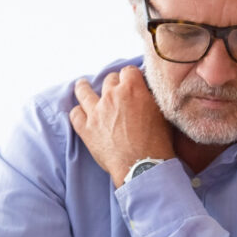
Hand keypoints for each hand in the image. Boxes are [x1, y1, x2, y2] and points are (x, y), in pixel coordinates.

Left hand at [70, 66, 174, 187]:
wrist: (142, 165)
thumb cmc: (157, 142)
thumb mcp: (161, 113)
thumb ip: (150, 98)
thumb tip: (147, 92)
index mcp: (132, 89)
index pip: (128, 71)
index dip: (131, 76)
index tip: (132, 81)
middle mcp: (112, 96)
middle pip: (109, 79)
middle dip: (113, 83)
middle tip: (116, 91)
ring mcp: (96, 112)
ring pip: (84, 91)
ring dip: (84, 87)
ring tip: (83, 85)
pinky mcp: (86, 129)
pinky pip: (75, 114)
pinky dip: (77, 112)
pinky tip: (79, 112)